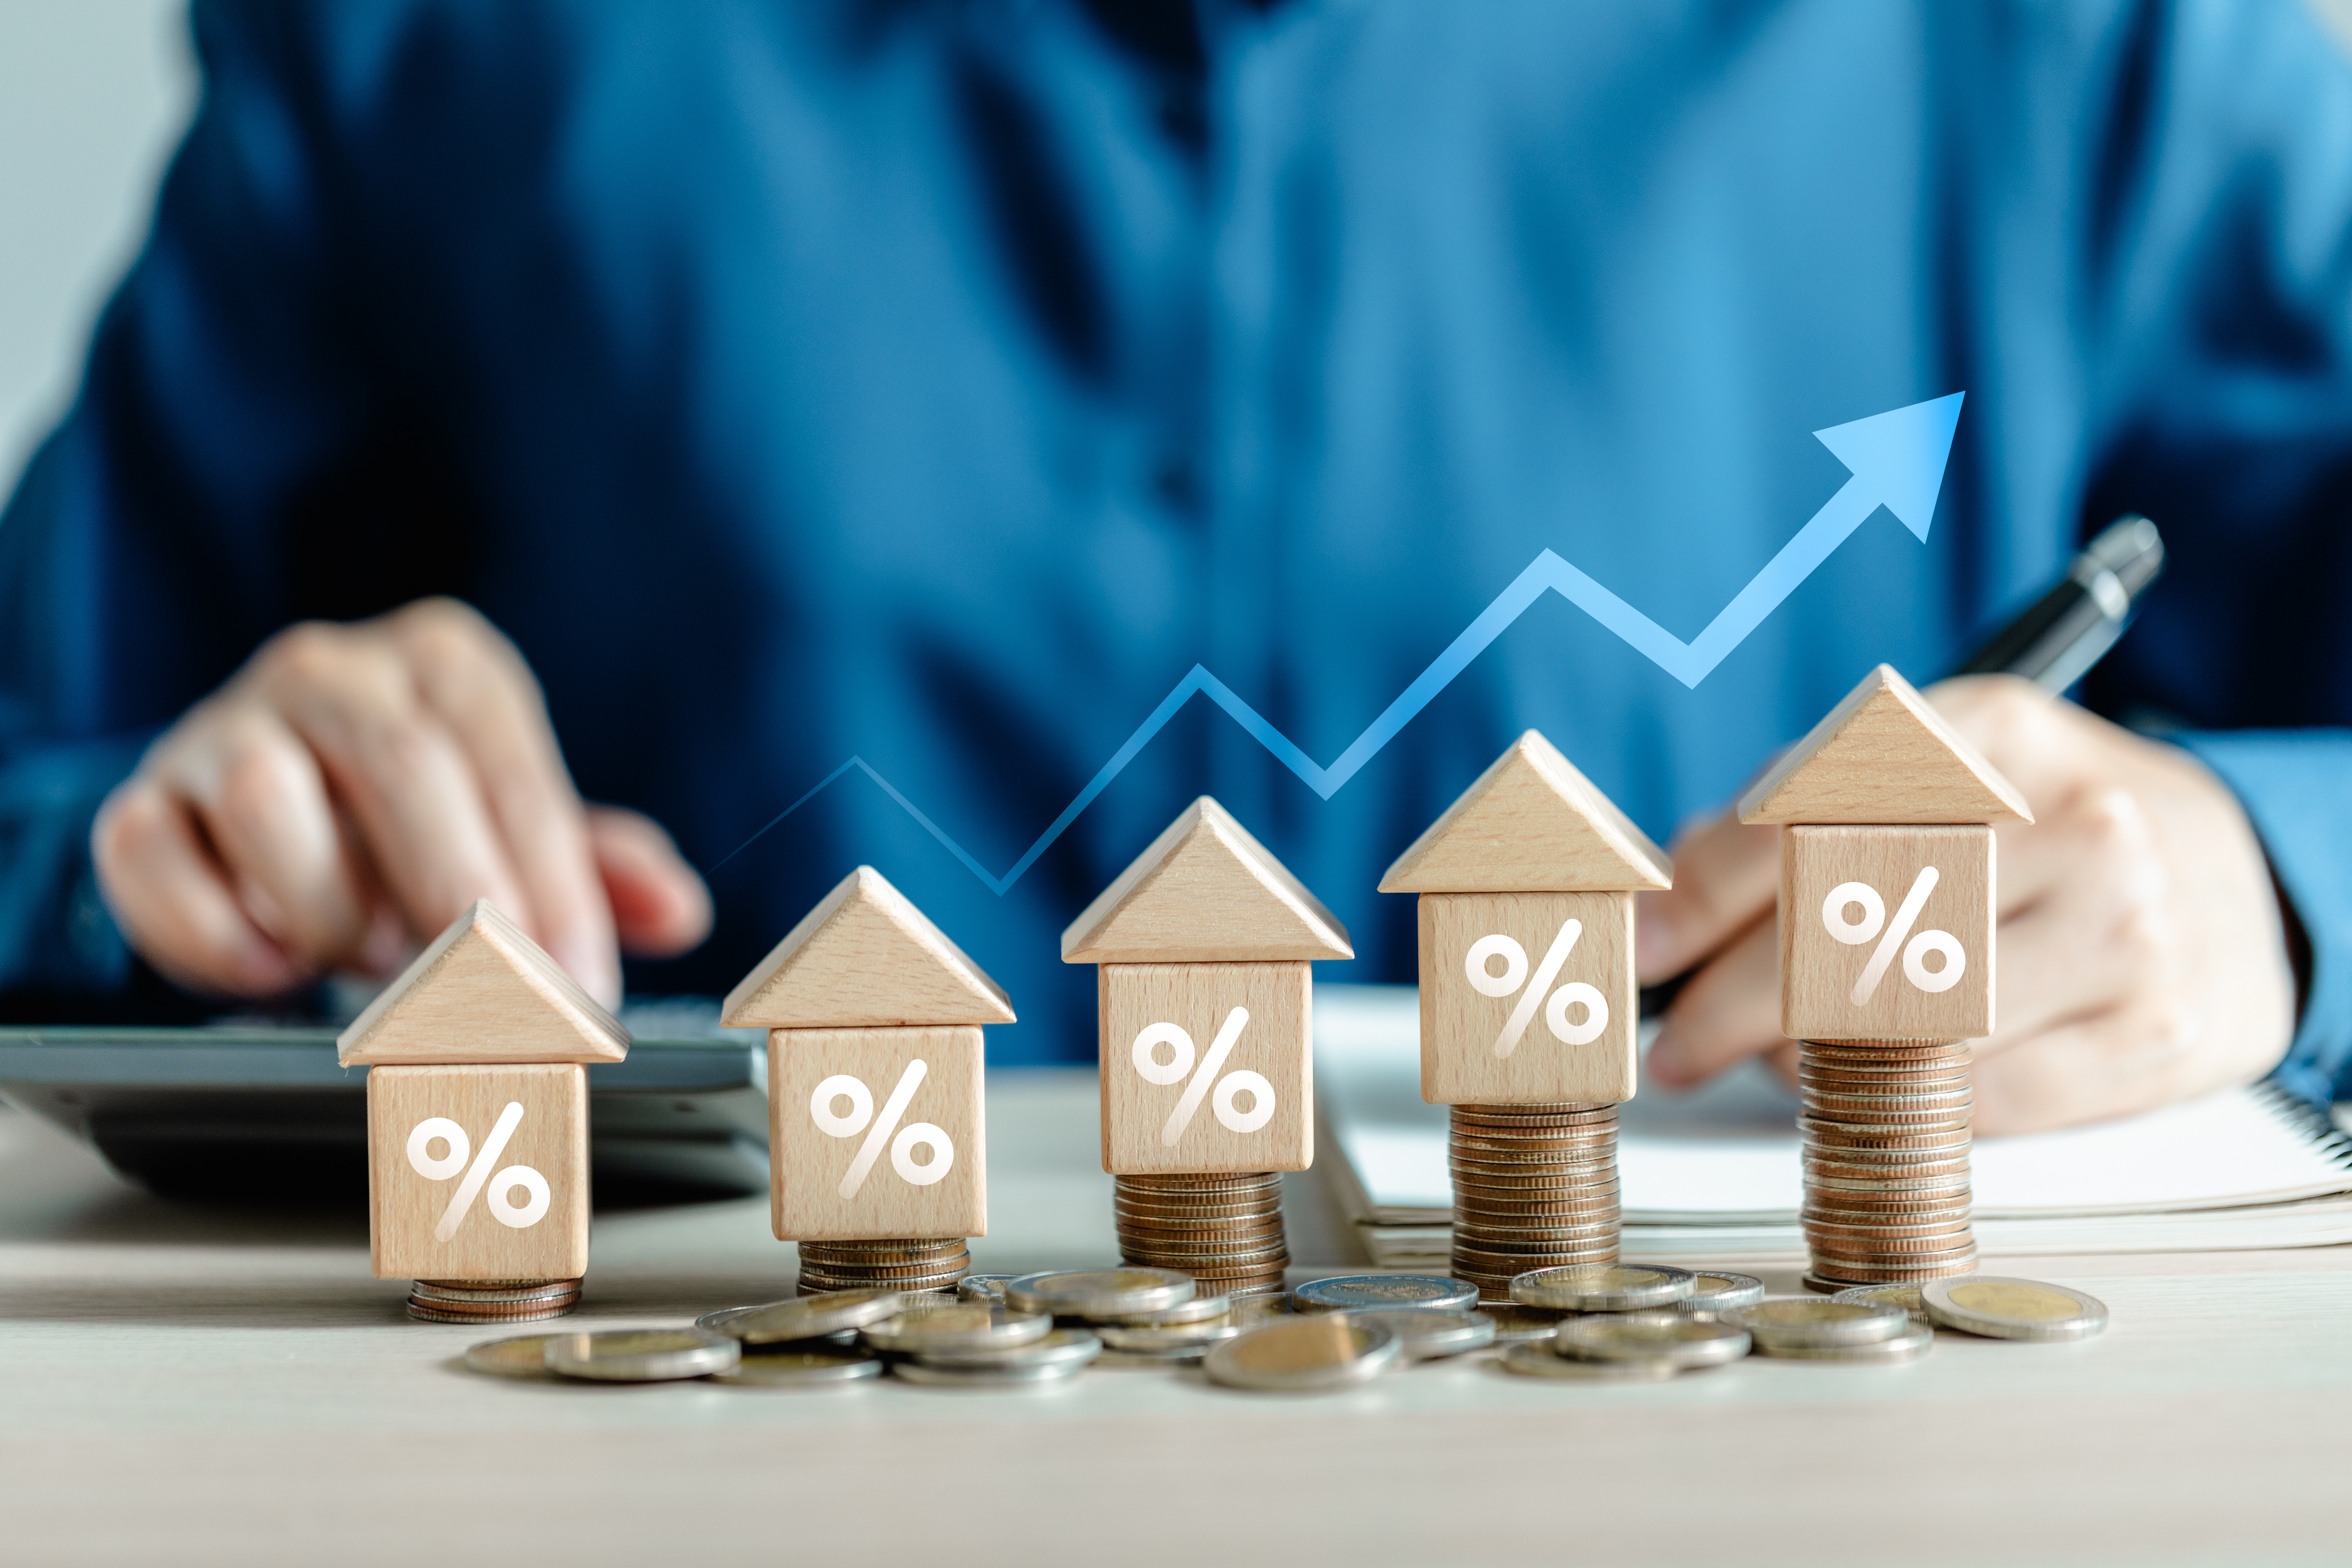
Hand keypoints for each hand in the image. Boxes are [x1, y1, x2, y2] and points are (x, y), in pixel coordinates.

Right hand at [91, 598, 711, 1006]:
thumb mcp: (520, 830)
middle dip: (456, 901)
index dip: (552, 892)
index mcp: (445, 664)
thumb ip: (602, 867)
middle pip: (404, 770)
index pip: (513, 774)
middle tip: (487, 997)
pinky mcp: (141, 796)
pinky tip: (268, 964)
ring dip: (332, 910)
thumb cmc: (423, 825)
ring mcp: (224, 725)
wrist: (276, 808)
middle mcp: (331, 668)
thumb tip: (679, 909)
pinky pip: (154, 860)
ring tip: (367, 953)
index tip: (578, 990)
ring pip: (272, 807)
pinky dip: (215, 933)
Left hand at [1635, 675, 2297, 1133]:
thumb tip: (1660, 909)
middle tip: (1674, 1043)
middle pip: (1853, 925)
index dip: (1702, 893)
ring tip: (1769, 1059)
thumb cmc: (2039, 825)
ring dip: (1808, 1059)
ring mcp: (2126, 930)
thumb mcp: (1925, 778)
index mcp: (1992, 732)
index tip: (1639, 949)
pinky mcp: (2155, 1032)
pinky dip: (1904, 1104)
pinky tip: (1868, 1089)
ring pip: (1911, 1022)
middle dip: (1731, 998)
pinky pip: (1983, 1098)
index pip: (1813, 814)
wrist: (2230, 874)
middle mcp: (2073, 820)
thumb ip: (1789, 822)